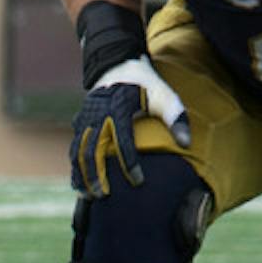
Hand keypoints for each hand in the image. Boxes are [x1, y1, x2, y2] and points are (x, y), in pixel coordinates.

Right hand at [70, 55, 190, 197]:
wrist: (117, 65)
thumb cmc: (146, 85)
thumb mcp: (165, 96)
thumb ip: (176, 118)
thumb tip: (186, 143)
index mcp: (119, 106)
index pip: (123, 139)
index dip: (130, 162)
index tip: (138, 181)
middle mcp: (99, 113)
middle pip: (94, 148)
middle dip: (98, 174)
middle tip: (105, 196)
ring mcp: (86, 118)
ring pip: (79, 151)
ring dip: (82, 175)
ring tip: (89, 197)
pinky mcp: (80, 123)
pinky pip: (74, 148)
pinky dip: (75, 168)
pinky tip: (80, 186)